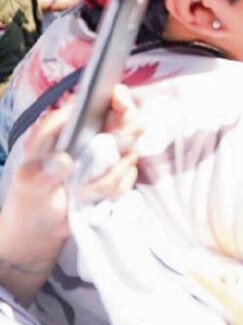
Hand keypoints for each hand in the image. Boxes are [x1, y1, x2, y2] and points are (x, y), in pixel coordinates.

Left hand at [4, 85, 141, 241]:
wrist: (43, 226)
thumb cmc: (31, 199)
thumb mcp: (28, 185)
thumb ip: (43, 173)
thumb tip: (64, 160)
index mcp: (66, 125)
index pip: (99, 100)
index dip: (117, 99)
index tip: (122, 108)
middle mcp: (91, 133)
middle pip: (128, 118)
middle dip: (125, 138)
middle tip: (110, 158)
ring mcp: (108, 152)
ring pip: (131, 151)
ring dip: (111, 176)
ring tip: (85, 192)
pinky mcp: (118, 172)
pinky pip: (130, 175)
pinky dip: (115, 189)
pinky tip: (95, 199)